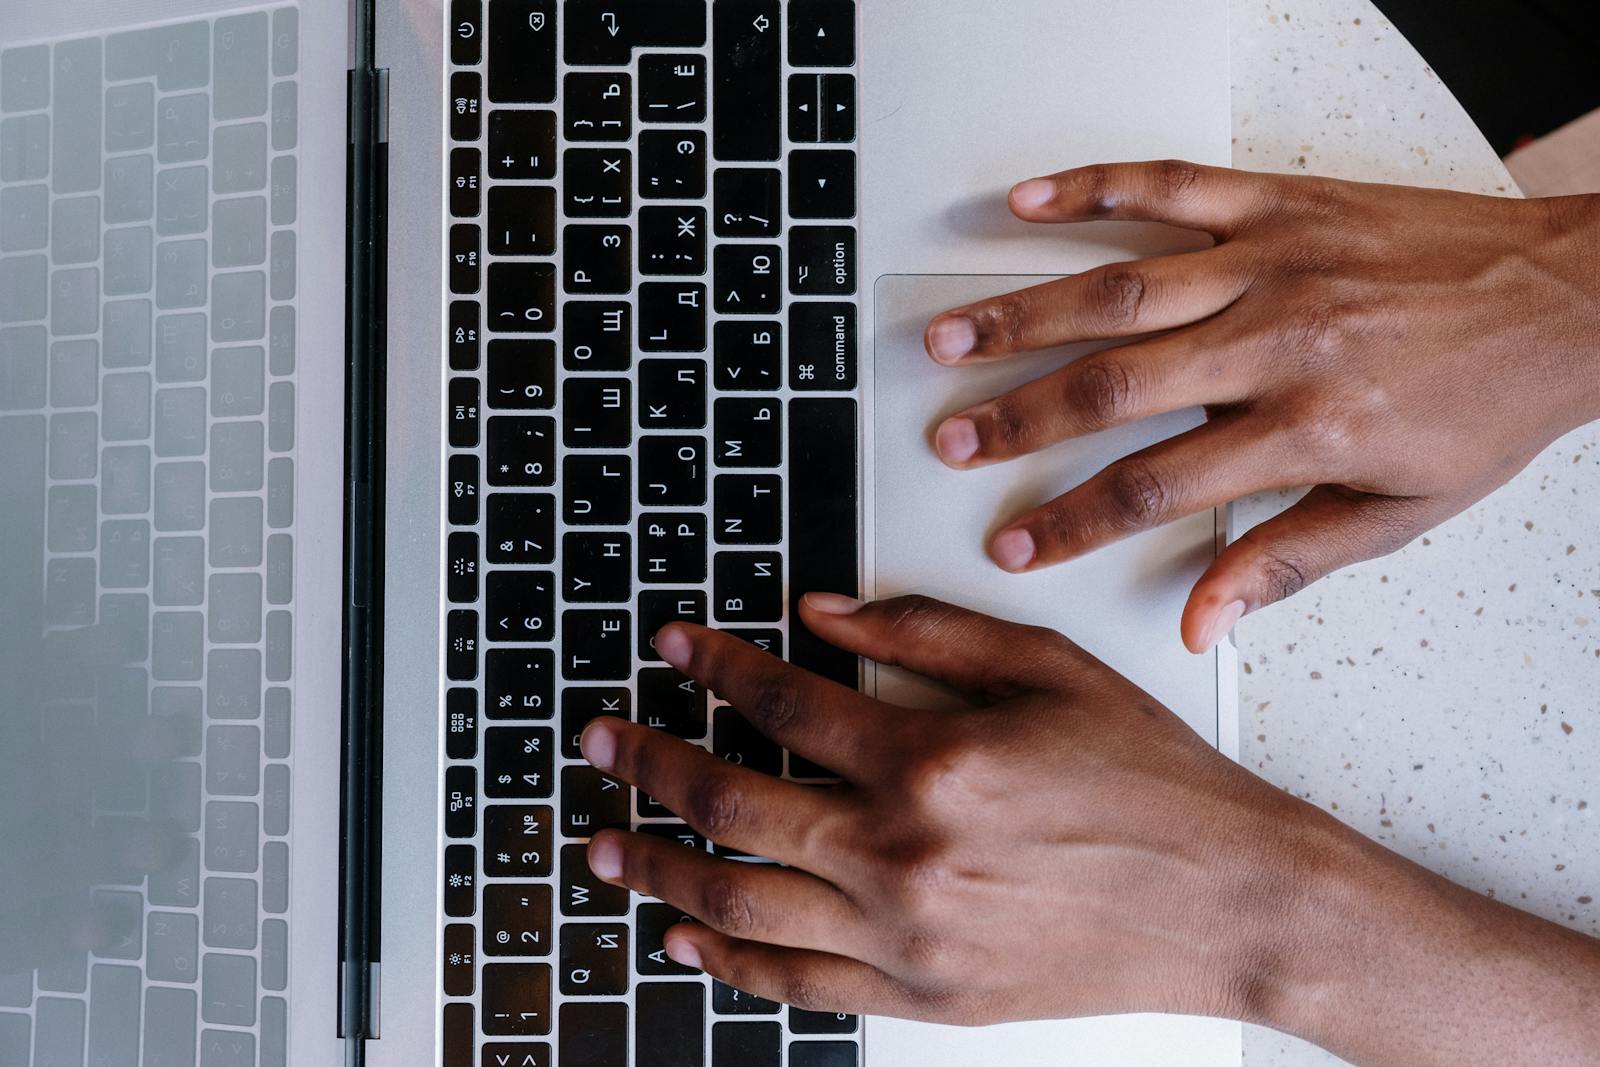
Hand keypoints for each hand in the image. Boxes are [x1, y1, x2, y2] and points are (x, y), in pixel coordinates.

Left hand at [581, 597, 1599, 1064]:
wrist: (1229, 900)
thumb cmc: (1152, 783)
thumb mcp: (1048, 670)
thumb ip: (925, 634)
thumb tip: (823, 611)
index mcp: (934, 759)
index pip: (782, 703)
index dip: (712, 667)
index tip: (672, 648)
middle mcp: (905, 853)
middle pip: (732, 803)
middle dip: (648, 763)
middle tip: (600, 740)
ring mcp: (906, 935)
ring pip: (740, 901)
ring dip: (658, 868)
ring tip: (605, 843)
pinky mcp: (921, 995)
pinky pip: (794, 984)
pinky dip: (727, 959)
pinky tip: (685, 935)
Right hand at [922, 162, 1599, 651]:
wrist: (1574, 295)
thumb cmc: (1489, 401)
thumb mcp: (1400, 513)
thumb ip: (1288, 562)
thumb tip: (1205, 620)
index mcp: (1305, 426)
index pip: (1154, 486)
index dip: (1069, 521)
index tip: (1012, 542)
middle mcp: (1277, 339)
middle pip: (1112, 385)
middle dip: (1014, 419)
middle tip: (946, 439)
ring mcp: (1272, 262)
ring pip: (1117, 290)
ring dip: (1021, 314)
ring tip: (949, 336)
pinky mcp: (1280, 203)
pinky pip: (1169, 187)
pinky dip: (1092, 190)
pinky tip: (1028, 204)